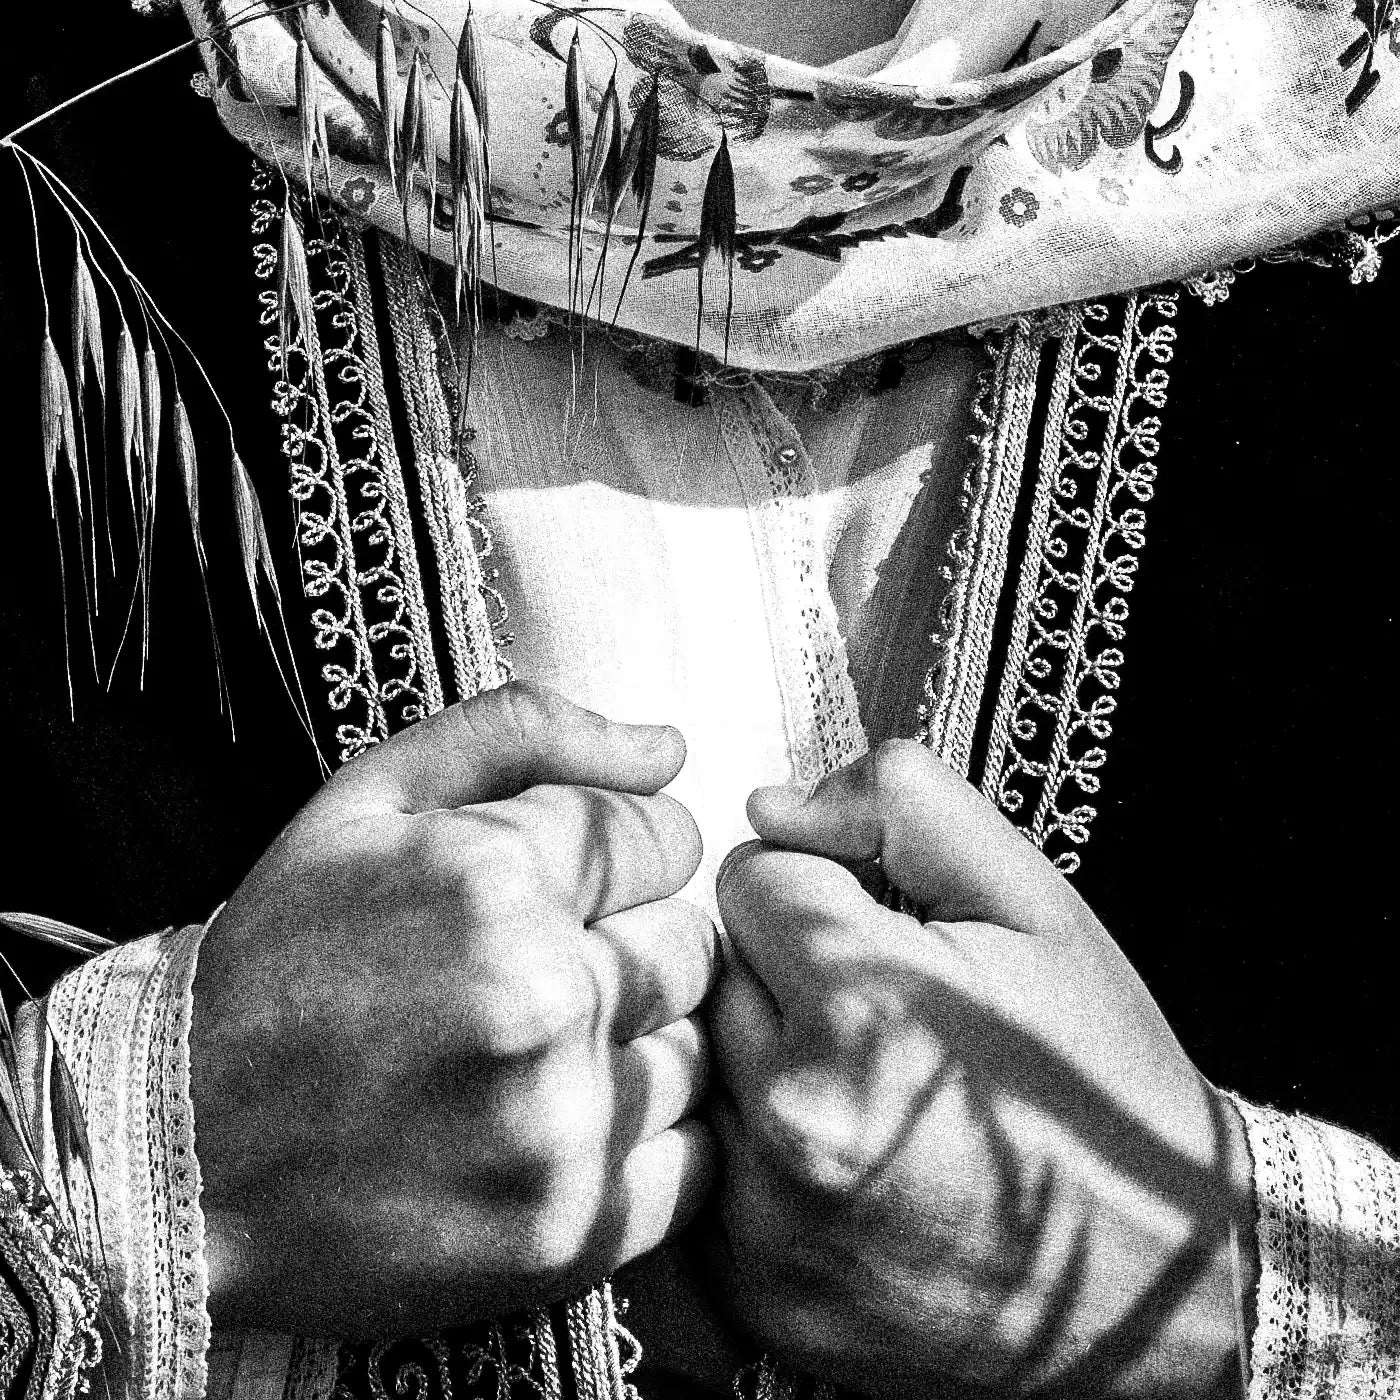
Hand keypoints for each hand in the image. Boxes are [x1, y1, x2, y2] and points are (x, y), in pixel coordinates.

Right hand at [193, 682, 716, 1335]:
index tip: (570, 889)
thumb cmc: (282, 960)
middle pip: (696, 945)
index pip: (668, 835)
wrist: (177, 1155)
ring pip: (707, 1052)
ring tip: (547, 1057)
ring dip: (646, 1045)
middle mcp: (542, 998)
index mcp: (493, 875)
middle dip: (635, 946)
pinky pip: (700, 1162)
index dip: (620, 856)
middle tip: (550, 975)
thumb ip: (523, 734)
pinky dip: (654, 1142)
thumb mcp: (366, 800)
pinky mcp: (571, 1234)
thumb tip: (670, 748)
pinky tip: (573, 1128)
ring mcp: (560, 1126)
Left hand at [710, 741, 1255, 1398]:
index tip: (874, 930)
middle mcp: (794, 1121)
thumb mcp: (1033, 901)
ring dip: (756, 1059)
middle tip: (876, 1016)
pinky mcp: (751, 1296)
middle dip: (777, 971)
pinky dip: (748, 1153)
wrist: (1156, 1280)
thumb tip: (769, 805)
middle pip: (708, 970)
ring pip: (694, 1066)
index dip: (814, 886)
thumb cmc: (1095, 1072)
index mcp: (865, 1005)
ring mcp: (764, 1225)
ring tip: (861, 1091)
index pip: (748, 874)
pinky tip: (838, 1163)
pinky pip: (701, 1167)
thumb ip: (901, 805)